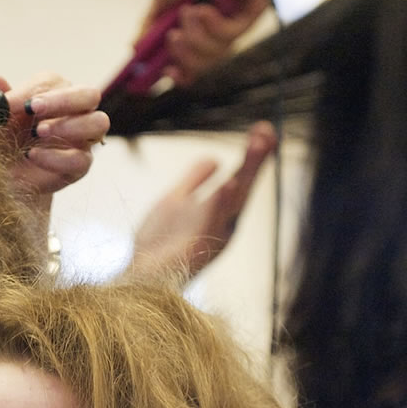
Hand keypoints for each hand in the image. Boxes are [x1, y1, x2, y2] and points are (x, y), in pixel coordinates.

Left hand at [0, 72, 108, 201]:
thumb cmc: (5, 140)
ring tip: (38, 132)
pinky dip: (56, 157)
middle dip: (64, 100)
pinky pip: (81, 159)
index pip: (57, 82)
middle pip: (90, 95)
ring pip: (98, 123)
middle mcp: (75, 112)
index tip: (21, 103)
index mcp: (54, 93)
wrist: (5, 176)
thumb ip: (2, 99)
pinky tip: (33, 155)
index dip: (41, 91)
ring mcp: (82, 138)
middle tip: (34, 108)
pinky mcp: (81, 165)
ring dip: (69, 125)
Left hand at [124, 121, 274, 284]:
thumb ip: (195, 180)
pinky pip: (209, 223)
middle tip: (267, 130)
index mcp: (220, 213)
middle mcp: (222, 224)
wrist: (139, 278)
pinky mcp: (196, 249)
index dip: (252, 156)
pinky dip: (220, 203)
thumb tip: (215, 158)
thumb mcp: (177, 201)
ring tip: (257, 146)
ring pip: (233, 200)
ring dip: (246, 172)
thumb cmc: (158, 244)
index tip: (262, 128)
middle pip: (243, 186)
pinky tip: (228, 184)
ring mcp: (210, 236)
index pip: (241, 178)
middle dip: (255, 159)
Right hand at [146, 0, 266, 85]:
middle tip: (173, 38)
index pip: (201, 61)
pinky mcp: (257, 3)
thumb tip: (134, 48)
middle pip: (211, 62)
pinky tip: (203, 10)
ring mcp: (243, 13)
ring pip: (222, 51)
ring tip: (188, 12)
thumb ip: (151, 25)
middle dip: (188, 55)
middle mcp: (226, 21)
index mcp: (206, 23)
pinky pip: (236, 32)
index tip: (168, 75)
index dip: (186, 73)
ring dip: (198, 36)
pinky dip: (214, 26)